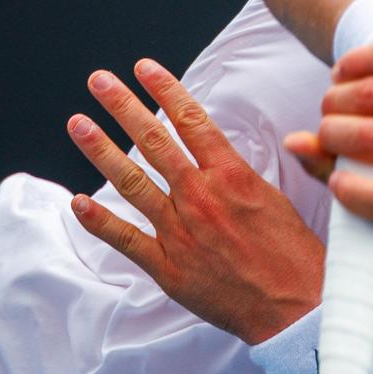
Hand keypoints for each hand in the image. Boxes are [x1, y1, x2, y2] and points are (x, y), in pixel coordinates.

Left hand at [68, 58, 324, 344]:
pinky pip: (124, 238)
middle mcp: (201, 196)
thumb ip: (249, 173)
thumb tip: (236, 153)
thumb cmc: (295, 255)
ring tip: (78, 124)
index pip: (191, 120)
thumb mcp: (280, 198)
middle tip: (99, 81)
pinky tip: (77, 201)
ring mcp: (179, 230)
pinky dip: (98, 220)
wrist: (294, 305)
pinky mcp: (167, 266)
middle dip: (122, 106)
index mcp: (233, 175)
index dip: (165, 89)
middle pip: (154, 141)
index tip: (144, 68)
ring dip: (100, 149)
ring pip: (131, 181)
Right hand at [282, 34, 372, 223]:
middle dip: (330, 132)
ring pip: (369, 93)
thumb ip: (322, 161)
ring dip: (335, 97)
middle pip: (370, 138)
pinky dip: (349, 65)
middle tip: (328, 129)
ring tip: (337, 101)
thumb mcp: (357, 161)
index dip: (354, 194)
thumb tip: (294, 143)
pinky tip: (347, 75)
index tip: (335, 179)